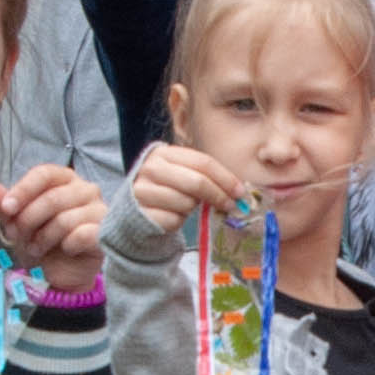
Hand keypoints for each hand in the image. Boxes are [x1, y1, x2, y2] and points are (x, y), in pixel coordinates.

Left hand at [0, 164, 102, 292]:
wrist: (61, 274)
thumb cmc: (41, 241)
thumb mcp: (16, 221)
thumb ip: (0, 202)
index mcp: (63, 179)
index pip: (44, 174)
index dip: (23, 190)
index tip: (6, 208)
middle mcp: (85, 189)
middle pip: (52, 198)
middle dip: (29, 221)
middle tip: (19, 236)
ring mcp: (99, 209)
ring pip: (64, 219)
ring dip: (44, 238)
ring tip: (39, 248)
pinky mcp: (106, 232)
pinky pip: (81, 235)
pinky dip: (66, 246)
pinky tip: (65, 250)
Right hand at [126, 139, 242, 239]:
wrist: (134, 210)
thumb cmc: (166, 189)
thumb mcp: (182, 174)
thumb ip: (204, 176)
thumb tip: (238, 191)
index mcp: (163, 153)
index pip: (203, 162)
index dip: (225, 177)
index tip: (240, 191)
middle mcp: (150, 169)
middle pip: (197, 182)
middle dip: (218, 195)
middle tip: (230, 205)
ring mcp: (143, 191)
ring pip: (186, 202)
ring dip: (193, 208)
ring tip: (186, 206)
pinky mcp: (141, 214)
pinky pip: (174, 220)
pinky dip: (179, 221)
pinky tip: (172, 215)